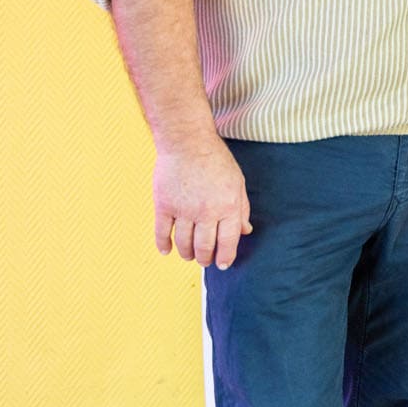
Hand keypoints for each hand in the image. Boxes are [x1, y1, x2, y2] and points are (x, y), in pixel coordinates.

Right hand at [153, 136, 252, 269]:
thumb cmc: (216, 161)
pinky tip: (167, 251)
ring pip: (184, 243)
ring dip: (187, 254)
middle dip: (206, 258)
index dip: (225, 257)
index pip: (228, 241)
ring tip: (190, 256)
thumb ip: (242, 208)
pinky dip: (164, 245)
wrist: (187, 142)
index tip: (223, 264)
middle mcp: (206, 212)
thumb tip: (245, 231)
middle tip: (205, 261)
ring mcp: (183, 210)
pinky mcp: (164, 205)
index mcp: (228, 206)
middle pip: (204, 247)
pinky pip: (162, 232)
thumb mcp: (237, 182)